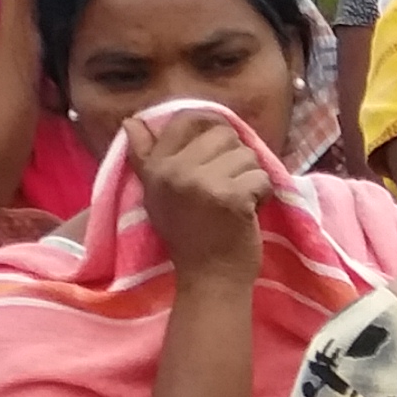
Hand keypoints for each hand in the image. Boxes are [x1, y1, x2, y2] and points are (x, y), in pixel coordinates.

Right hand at [129, 107, 271, 283]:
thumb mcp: (157, 194)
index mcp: (156, 166)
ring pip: (247, 155)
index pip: (187, 119)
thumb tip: (132, 121)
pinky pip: (262, 177)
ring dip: (251, 178)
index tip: (218, 154)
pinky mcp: (231, 196)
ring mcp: (203, 182)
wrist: (208, 277)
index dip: (211, 129)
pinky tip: (249, 212)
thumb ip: (147, 156)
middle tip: (228, 187)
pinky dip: (264, 195)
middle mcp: (175, 170)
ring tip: (237, 201)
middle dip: (236, 159)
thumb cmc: (188, 235)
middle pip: (224, 134)